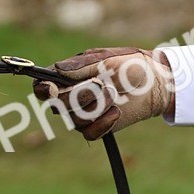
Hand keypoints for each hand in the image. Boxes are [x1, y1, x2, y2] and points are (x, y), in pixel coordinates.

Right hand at [33, 47, 174, 140]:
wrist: (152, 83)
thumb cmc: (127, 64)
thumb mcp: (104, 60)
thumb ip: (81, 66)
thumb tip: (56, 69)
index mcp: (65, 76)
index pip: (41, 87)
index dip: (42, 90)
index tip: (52, 88)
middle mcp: (69, 96)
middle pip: (58, 106)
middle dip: (80, 96)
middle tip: (102, 84)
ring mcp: (82, 113)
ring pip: (74, 120)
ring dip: (95, 107)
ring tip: (113, 94)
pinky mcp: (97, 127)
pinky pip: (89, 133)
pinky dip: (103, 123)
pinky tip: (115, 112)